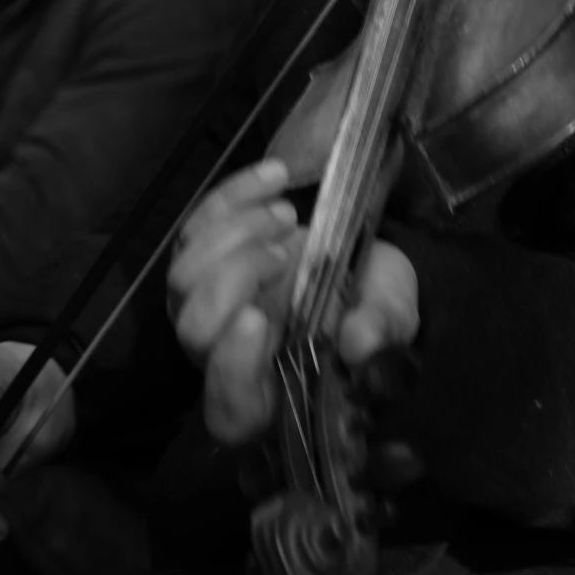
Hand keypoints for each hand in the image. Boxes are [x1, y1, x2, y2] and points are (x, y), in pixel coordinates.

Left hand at [168, 157, 419, 445]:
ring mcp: (206, 305)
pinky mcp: (205, 255)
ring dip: (232, 236)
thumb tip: (358, 345)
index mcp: (268, 394)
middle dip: (232, 283)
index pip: (228, 399)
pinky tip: (278, 176)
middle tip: (286, 252)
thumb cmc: (376, 308)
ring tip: (288, 215)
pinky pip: (198, 224)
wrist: (369, 265)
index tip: (258, 318)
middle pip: (194, 330)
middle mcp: (222, 356)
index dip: (232, 365)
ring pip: (183, 276)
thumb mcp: (391, 319)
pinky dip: (234, 195)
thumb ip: (377, 334)